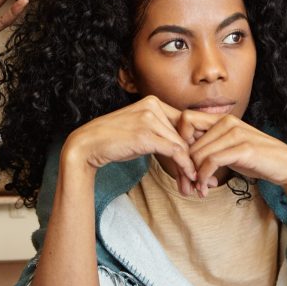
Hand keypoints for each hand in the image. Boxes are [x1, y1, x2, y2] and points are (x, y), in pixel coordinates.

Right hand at [63, 96, 196, 180]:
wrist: (88, 144)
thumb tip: (184, 146)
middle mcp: (153, 106)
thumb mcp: (140, 129)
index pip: (183, 122)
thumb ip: (160, 131)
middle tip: (198, 179)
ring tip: (192, 184)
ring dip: (189, 168)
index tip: (198, 162)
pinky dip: (184, 166)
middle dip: (193, 158)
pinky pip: (174, 151)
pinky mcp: (146, 135)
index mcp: (153, 101)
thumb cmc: (113, 140)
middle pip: (184, 135)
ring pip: (181, 145)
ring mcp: (149, 119)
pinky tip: (188, 178)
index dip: (194, 144)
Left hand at [175, 111, 286, 194]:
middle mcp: (227, 121)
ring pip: (197, 153)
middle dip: (184, 165)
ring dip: (194, 176)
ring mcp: (235, 133)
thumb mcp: (228, 148)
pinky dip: (204, 178)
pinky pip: (211, 162)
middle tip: (189, 183)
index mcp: (222, 118)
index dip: (179, 140)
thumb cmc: (256, 158)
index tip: (185, 161)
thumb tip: (183, 154)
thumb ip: (209, 146)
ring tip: (199, 188)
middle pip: (188, 140)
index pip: (185, 119)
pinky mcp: (243, 148)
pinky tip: (206, 189)